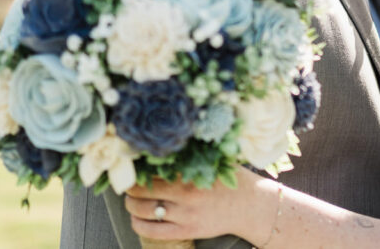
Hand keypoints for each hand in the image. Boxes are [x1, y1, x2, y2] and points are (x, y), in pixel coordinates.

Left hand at [125, 170, 267, 241]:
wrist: (251, 206)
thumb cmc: (232, 179)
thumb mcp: (215, 161)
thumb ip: (191, 156)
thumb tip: (163, 147)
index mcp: (191, 173)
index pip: (151, 169)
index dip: (137, 168)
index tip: (132, 166)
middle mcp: (186, 195)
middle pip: (141, 190)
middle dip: (130, 187)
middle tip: (128, 183)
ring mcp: (185, 215)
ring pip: (143, 211)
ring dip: (130, 205)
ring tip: (130, 199)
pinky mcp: (186, 232)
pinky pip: (152, 231)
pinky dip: (138, 224)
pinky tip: (137, 218)